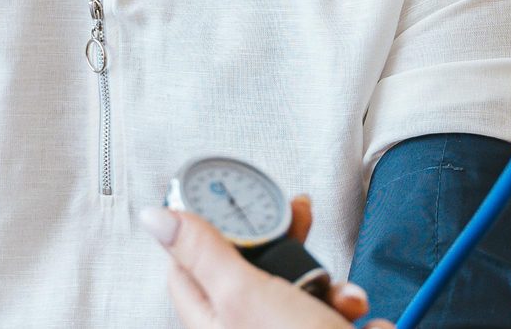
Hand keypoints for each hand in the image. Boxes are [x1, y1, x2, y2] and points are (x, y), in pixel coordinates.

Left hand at [140, 195, 392, 328]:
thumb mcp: (246, 296)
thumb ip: (205, 253)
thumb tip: (156, 218)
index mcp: (211, 317)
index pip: (189, 259)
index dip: (208, 223)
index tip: (229, 195)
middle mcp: (242, 325)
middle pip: (250, 264)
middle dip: (284, 243)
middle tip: (295, 217)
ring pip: (297, 283)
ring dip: (326, 280)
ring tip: (336, 293)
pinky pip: (328, 305)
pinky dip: (346, 302)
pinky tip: (354, 314)